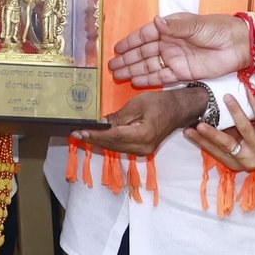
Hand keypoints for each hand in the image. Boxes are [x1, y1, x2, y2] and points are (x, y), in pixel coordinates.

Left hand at [72, 87, 205, 157]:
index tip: (80, 131)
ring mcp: (143, 151)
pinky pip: (121, 147)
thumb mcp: (138, 104)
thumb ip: (119, 117)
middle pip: (112, 145)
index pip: (113, 136)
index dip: (95, 134)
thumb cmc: (161, 103)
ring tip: (82, 135)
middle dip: (93, 139)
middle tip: (75, 134)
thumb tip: (101, 124)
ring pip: (115, 148)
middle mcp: (143, 147)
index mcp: (143, 135)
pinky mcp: (142, 150)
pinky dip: (108, 142)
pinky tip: (97, 137)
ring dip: (98, 142)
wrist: (179, 110)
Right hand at [109, 12, 251, 87]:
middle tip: (111, 66)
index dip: (130, 42)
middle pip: (143, 53)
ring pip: (149, 66)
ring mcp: (175, 59)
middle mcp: (170, 44)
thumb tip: (156, 21)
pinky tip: (136, 81)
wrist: (238, 46)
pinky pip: (162, 77)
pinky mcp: (183, 73)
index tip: (116, 48)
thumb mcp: (196, 25)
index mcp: (171, 28)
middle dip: (127, 59)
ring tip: (118, 75)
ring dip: (134, 70)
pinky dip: (148, 80)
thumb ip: (175, 26)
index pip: (145, 35)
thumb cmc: (218, 29)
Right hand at [185, 92, 254, 172]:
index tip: (187, 131)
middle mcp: (248, 158)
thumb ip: (230, 141)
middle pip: (226, 144)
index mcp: (238, 163)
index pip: (215, 152)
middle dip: (211, 134)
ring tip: (226, 97)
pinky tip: (249, 93)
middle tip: (198, 124)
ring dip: (234, 111)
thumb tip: (207, 124)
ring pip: (244, 128)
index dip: (201, 142)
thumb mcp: (245, 151)